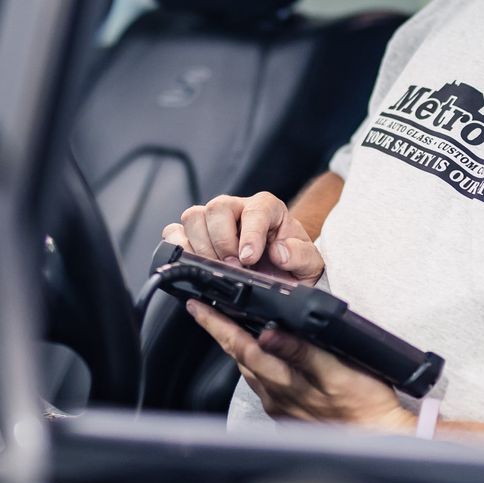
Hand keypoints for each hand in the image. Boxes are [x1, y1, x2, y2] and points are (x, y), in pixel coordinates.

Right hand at [163, 191, 324, 284]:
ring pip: (193, 217)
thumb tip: (279, 252)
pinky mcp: (194, 236)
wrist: (281, 275)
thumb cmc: (292, 263)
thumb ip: (300, 255)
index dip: (250, 234)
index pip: (254, 210)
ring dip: (201, 247)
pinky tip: (195, 264)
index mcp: (267, 208)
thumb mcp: (309, 262)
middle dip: (222, 242)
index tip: (249, 258)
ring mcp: (213, 221)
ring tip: (218, 268)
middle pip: (216, 208)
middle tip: (234, 267)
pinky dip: (179, 248)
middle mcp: (237, 209)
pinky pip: (174, 232)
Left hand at [185, 300, 413, 431]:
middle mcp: (277, 397)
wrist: (381, 438)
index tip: (196, 308)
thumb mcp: (338, 370)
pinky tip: (261, 360)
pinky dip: (256, 366)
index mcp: (285, 381)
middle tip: (204, 311)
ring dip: (237, 349)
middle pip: (239, 358)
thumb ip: (301, 352)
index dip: (216, 325)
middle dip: (220, 333)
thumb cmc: (366, 403)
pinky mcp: (291, 416)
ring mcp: (282, 408)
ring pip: (250, 373)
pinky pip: (264, 386)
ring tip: (227, 328)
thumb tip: (267, 334)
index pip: (240, 346)